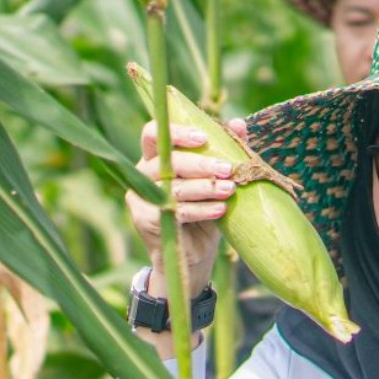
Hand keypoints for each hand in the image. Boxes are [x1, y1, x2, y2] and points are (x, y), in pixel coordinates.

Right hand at [127, 118, 248, 297]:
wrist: (192, 255)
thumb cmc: (204, 211)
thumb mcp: (215, 180)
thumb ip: (224, 150)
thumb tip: (238, 123)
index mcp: (155, 158)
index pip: (153, 133)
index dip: (175, 132)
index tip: (203, 138)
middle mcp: (143, 174)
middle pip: (166, 161)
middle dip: (200, 164)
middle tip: (228, 168)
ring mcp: (140, 198)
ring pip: (173, 187)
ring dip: (205, 187)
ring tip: (229, 189)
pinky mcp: (145, 220)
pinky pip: (176, 211)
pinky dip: (202, 209)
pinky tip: (221, 209)